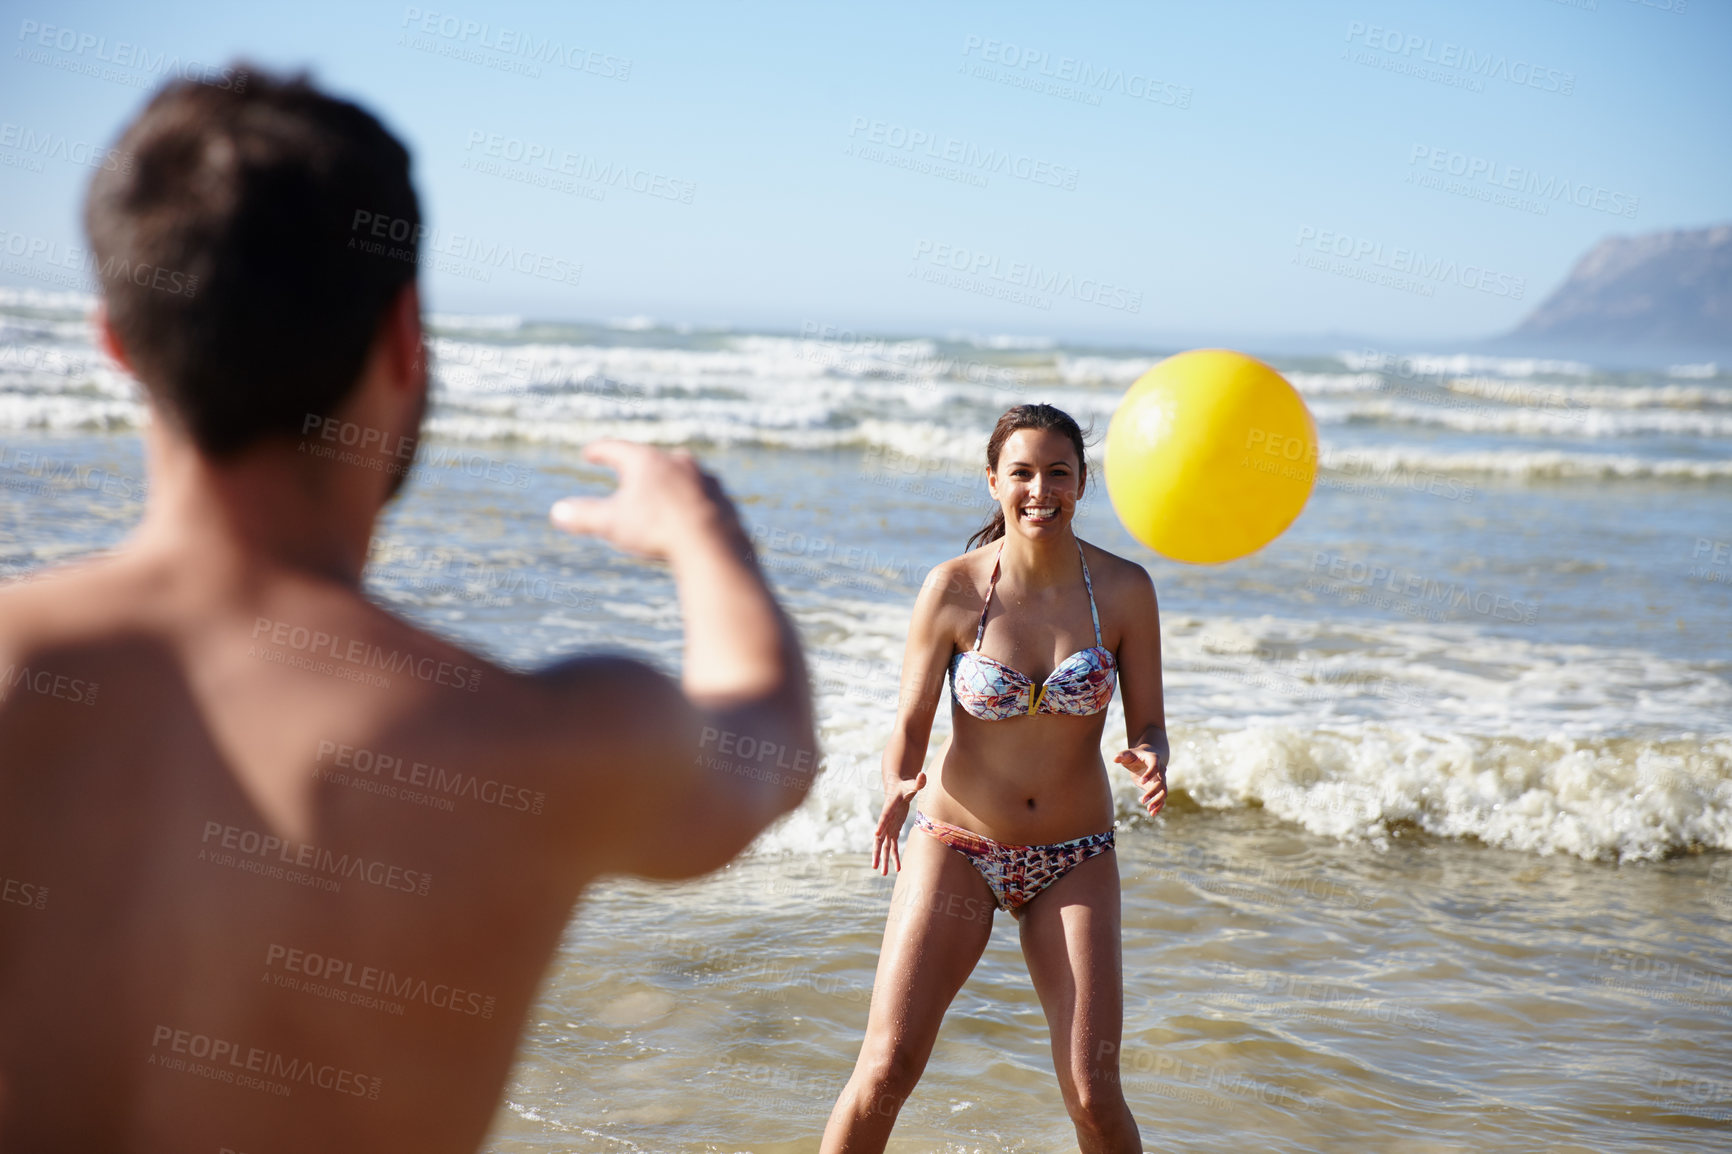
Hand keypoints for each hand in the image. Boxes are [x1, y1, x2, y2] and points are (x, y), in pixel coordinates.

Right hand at [549, 440, 736, 561]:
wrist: (712, 545)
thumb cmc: (657, 531)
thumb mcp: (612, 524)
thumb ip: (584, 517)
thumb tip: (557, 512)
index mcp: (647, 461)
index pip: (616, 449)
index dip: (599, 451)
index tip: (589, 452)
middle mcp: (678, 462)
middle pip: (652, 459)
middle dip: (638, 465)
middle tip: (627, 468)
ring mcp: (705, 479)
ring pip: (681, 475)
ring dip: (669, 482)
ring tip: (660, 492)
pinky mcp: (723, 498)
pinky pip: (703, 497)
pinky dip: (691, 502)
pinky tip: (690, 512)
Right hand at [872, 771, 924, 874]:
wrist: (897, 787)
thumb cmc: (905, 785)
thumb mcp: (911, 784)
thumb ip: (917, 782)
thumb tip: (923, 775)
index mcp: (889, 808)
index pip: (884, 817)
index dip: (881, 825)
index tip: (876, 834)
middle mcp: (886, 820)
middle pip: (879, 838)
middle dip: (877, 852)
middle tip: (875, 865)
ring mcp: (888, 826)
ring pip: (884, 845)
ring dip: (883, 859)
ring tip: (883, 873)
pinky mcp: (893, 829)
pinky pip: (891, 845)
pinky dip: (893, 856)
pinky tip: (897, 868)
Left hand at [1115, 747, 1166, 816]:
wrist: (1147, 757)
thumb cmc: (1136, 755)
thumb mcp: (1129, 753)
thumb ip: (1123, 755)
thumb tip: (1115, 759)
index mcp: (1154, 759)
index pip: (1155, 766)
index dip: (1149, 774)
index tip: (1141, 781)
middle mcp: (1161, 770)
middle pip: (1161, 782)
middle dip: (1153, 792)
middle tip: (1142, 800)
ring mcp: (1161, 780)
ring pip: (1164, 792)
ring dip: (1158, 802)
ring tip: (1150, 811)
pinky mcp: (1159, 788)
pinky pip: (1162, 798)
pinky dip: (1159, 806)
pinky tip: (1152, 814)